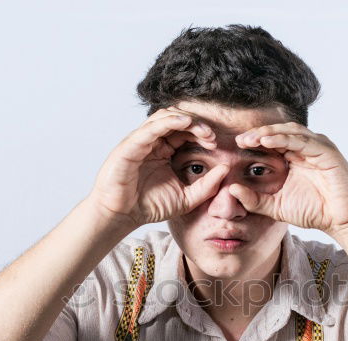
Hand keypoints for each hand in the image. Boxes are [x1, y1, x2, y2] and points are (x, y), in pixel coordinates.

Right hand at [88, 107, 228, 227]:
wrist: (122, 216)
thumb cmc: (149, 206)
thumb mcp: (186, 198)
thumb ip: (207, 186)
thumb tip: (226, 168)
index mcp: (164, 150)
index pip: (185, 132)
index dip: (201, 133)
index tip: (216, 144)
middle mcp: (152, 142)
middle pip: (177, 120)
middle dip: (197, 124)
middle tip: (212, 136)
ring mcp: (140, 142)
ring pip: (164, 117)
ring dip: (186, 120)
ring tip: (203, 130)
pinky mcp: (130, 146)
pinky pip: (150, 128)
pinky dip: (168, 121)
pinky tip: (185, 122)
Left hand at [227, 123, 347, 236]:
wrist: (341, 221)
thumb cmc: (314, 211)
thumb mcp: (276, 207)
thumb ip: (255, 200)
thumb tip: (232, 190)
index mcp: (295, 156)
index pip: (272, 141)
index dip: (255, 140)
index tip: (237, 145)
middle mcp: (307, 148)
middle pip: (280, 132)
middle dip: (259, 133)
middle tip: (241, 139)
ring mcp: (318, 148)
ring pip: (291, 132)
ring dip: (270, 133)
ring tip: (252, 138)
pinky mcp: (328, 153)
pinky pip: (304, 141)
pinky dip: (286, 139)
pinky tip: (269, 142)